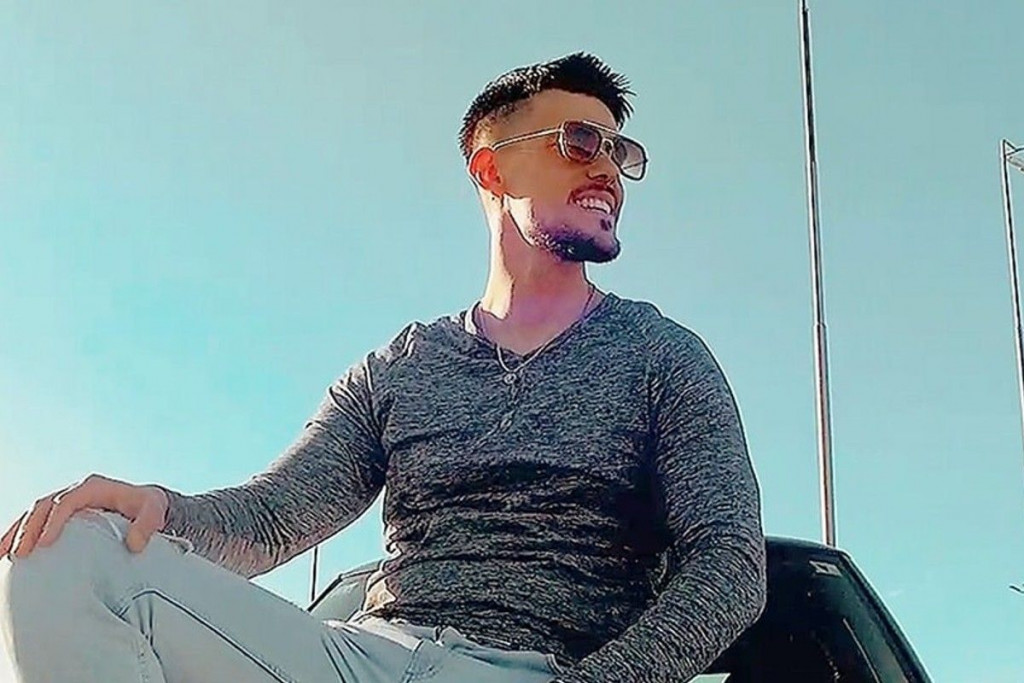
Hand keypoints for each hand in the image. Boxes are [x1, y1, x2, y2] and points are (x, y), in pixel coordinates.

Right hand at [0, 474, 169, 558]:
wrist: (146, 504)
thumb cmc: (148, 506)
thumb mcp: (154, 510)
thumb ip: (147, 524)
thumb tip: (135, 544)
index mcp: (93, 488)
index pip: (66, 502)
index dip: (54, 521)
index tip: (44, 544)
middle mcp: (75, 492)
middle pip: (43, 507)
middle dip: (28, 529)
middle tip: (20, 554)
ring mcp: (66, 502)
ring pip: (32, 513)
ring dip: (16, 532)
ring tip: (3, 555)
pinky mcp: (61, 515)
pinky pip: (35, 522)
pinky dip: (19, 535)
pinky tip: (7, 553)